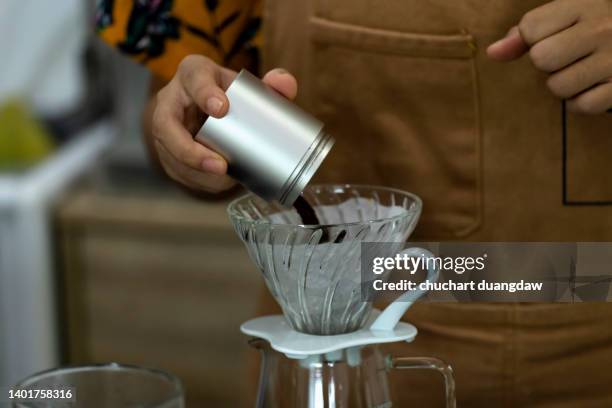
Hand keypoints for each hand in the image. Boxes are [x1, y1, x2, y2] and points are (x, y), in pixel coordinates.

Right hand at [151, 55, 297, 192]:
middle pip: (165, 123)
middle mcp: (171, 99)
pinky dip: (198, 180)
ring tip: (224, 178)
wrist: (213, 110)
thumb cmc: (231, 95)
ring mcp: (164, 128)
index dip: (204, 92)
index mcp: (194, 74)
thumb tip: (285, 85)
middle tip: (220, 164)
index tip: (222, 108)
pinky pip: (176, 169)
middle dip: (189, 150)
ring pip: (169, 152)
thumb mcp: (251, 86)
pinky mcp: (167, 151)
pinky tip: (219, 183)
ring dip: (195, 171)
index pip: (193, 76)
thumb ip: (274, 84)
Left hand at [487, 0, 611, 113]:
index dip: (534, 39)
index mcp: (585, 4)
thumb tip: (492, 53)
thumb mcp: (562, 19)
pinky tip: (592, 86)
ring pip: (558, 87)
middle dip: (547, 63)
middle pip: (542, 58)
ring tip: (581, 70)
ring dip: (563, 85)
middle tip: (567, 56)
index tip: (555, 35)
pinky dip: (581, 102)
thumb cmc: (590, 29)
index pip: (530, 29)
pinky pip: (582, 106)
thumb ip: (524, 34)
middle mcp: (603, 27)